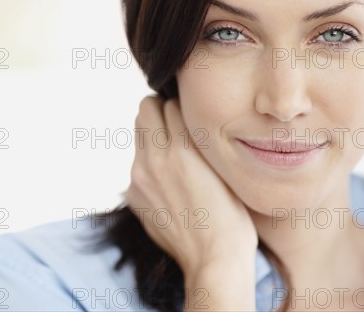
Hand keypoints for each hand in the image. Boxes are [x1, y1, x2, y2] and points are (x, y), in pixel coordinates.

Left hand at [125, 95, 258, 277]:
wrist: (213, 260)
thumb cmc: (230, 215)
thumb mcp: (224, 169)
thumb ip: (201, 141)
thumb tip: (185, 118)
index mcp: (182, 150)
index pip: (170, 103)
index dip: (183, 107)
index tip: (191, 114)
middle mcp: (154, 160)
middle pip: (145, 110)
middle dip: (160, 111)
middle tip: (176, 123)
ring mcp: (139, 178)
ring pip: (138, 133)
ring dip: (153, 133)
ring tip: (173, 151)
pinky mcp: (133, 194)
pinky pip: (137, 162)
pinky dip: (149, 161)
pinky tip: (168, 180)